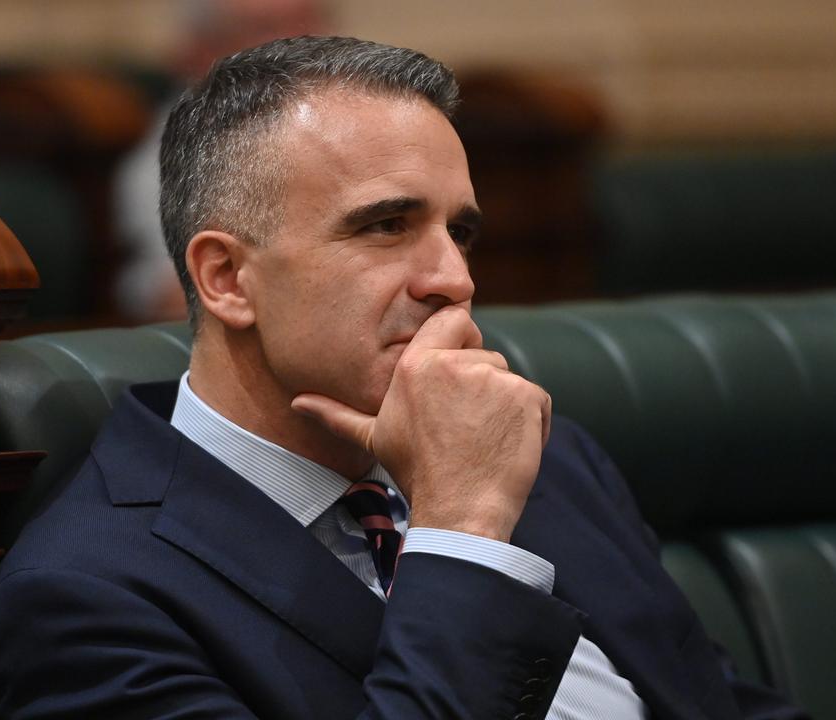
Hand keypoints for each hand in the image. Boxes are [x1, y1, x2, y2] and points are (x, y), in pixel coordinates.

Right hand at [291, 305, 551, 541]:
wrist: (458, 511)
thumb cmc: (417, 474)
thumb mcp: (374, 438)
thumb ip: (337, 414)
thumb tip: (299, 403)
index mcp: (415, 365)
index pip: (454, 318)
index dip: (462, 338)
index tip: (460, 371)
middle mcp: (454, 364)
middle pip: (484, 356)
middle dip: (481, 387)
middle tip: (465, 428)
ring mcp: (493, 379)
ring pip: (509, 379)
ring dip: (505, 406)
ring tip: (484, 440)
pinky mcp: (525, 396)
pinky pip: (536, 399)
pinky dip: (530, 422)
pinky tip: (508, 447)